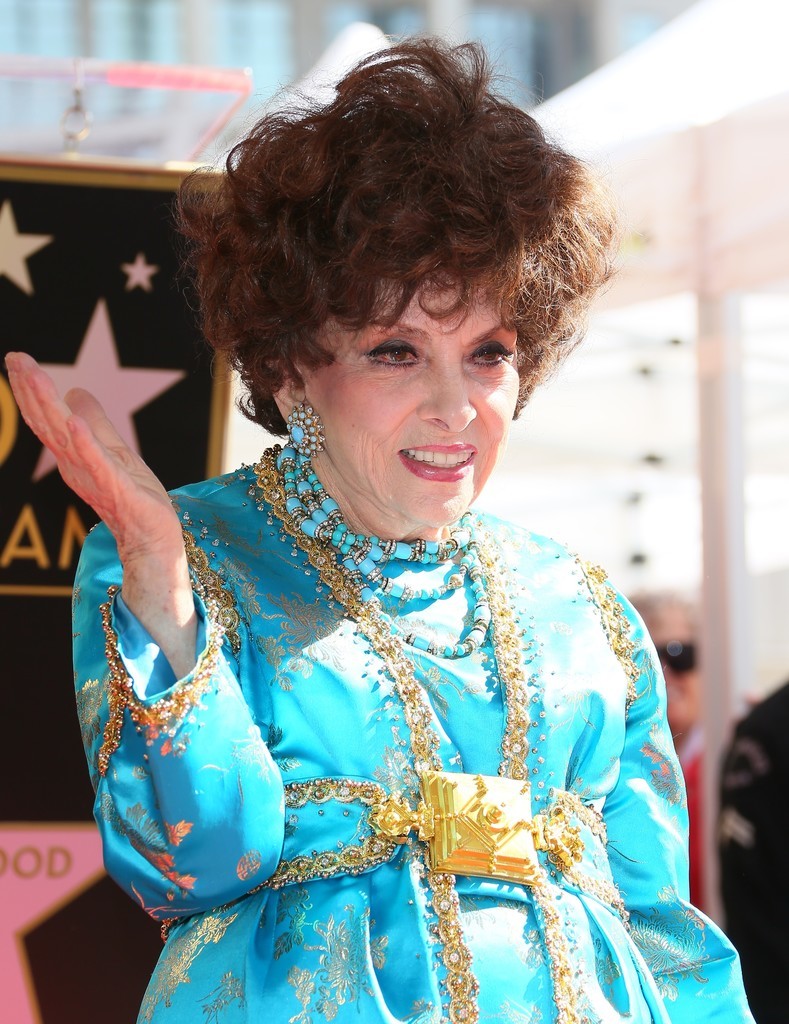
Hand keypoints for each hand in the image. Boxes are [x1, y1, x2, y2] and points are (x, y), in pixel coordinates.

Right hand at [5, 351, 181, 562]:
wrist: (154, 541)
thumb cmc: (135, 500)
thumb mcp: (114, 451)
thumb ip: (95, 424)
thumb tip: (75, 391)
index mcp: (74, 457)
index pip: (47, 419)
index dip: (31, 390)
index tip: (17, 359)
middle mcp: (76, 467)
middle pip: (49, 424)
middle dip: (31, 391)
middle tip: (16, 359)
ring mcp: (94, 477)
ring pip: (66, 438)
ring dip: (49, 407)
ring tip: (34, 377)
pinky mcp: (117, 489)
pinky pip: (97, 464)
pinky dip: (84, 443)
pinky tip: (73, 421)